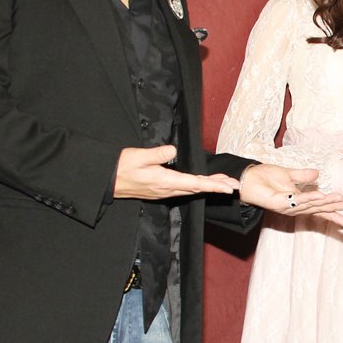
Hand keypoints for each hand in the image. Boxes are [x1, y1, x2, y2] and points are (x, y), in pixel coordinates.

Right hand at [115, 145, 240, 199]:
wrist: (107, 181)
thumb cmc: (121, 167)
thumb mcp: (138, 156)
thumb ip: (157, 154)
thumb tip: (173, 150)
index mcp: (164, 181)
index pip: (194, 183)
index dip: (213, 185)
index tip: (228, 188)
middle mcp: (167, 189)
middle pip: (197, 188)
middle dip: (217, 187)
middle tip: (235, 186)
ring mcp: (164, 191)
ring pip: (191, 189)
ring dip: (208, 187)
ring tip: (224, 184)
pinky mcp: (160, 190)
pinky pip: (183, 189)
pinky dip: (197, 187)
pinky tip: (202, 184)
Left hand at [240, 164, 342, 227]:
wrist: (248, 178)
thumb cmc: (265, 177)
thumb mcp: (289, 174)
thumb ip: (303, 175)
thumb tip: (318, 174)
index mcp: (298, 201)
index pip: (319, 209)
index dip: (333, 211)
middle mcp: (295, 207)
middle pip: (318, 209)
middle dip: (334, 208)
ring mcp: (288, 207)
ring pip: (311, 205)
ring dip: (326, 202)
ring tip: (339, 198)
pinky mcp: (280, 203)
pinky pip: (298, 201)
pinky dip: (310, 198)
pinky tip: (321, 196)